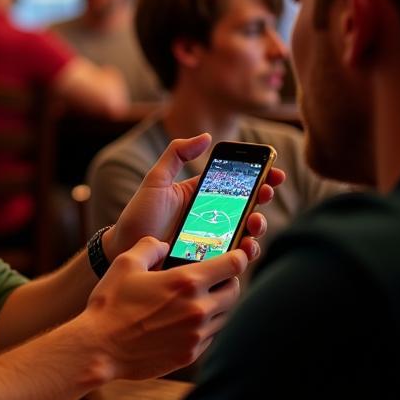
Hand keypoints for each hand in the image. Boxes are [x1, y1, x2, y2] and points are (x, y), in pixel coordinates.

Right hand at [84, 235, 245, 379]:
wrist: (100, 347)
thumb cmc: (110, 304)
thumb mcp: (125, 263)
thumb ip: (150, 246)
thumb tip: (164, 245)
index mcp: (186, 282)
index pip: (232, 266)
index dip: (238, 257)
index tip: (237, 255)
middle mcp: (198, 308)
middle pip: (235, 292)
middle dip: (229, 282)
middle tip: (216, 278)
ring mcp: (196, 334)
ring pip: (225, 316)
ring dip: (218, 305)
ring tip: (201, 299)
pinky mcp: (190, 355)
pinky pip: (210, 336)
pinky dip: (205, 326)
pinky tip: (187, 321)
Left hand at [104, 134, 284, 265]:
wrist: (125, 249)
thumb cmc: (139, 215)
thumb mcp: (156, 180)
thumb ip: (176, 154)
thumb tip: (206, 137)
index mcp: (202, 194)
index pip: (237, 183)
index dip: (260, 177)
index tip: (274, 172)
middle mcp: (212, 217)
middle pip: (248, 206)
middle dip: (264, 198)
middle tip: (266, 193)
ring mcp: (214, 240)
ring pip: (247, 232)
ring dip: (258, 226)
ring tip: (254, 222)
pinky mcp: (211, 261)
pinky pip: (235, 258)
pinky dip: (246, 252)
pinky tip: (245, 246)